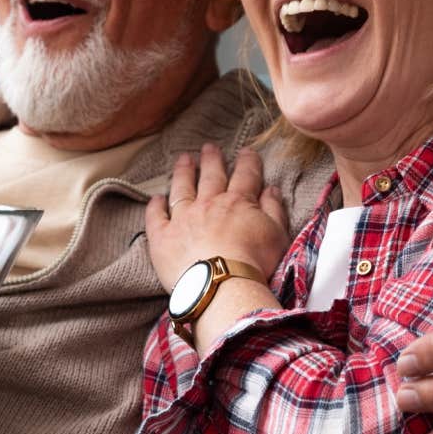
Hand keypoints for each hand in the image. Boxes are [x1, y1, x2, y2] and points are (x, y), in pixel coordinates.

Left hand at [145, 144, 289, 291]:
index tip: (247, 151)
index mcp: (238, 203)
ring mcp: (183, 218)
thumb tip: (272, 189)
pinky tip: (156, 198)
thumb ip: (274, 209)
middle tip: (210, 147)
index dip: (247, 162)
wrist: (223, 286)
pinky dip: (155, 205)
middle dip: (211, 160)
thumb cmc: (254, 264)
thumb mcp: (277, 235)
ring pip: (182, 188)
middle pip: (210, 176)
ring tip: (184, 159)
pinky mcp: (163, 237)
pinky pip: (156, 216)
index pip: (245, 176)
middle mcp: (208, 204)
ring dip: (183, 172)